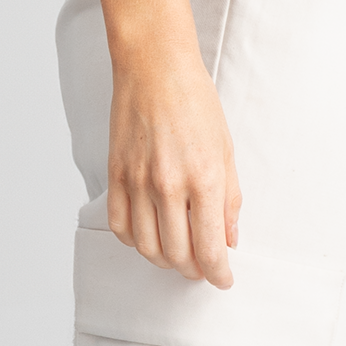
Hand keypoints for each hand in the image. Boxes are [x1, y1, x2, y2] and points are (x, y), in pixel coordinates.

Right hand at [106, 45, 241, 288]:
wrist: (155, 67)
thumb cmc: (194, 100)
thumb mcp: (226, 147)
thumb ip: (229, 198)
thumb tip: (229, 239)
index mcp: (204, 177)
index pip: (209, 249)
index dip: (218, 274)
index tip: (222, 278)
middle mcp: (169, 185)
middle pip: (178, 256)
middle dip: (193, 270)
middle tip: (202, 265)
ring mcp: (138, 182)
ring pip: (148, 248)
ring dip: (165, 260)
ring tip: (177, 253)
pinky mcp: (116, 175)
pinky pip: (120, 227)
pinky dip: (134, 241)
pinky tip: (148, 234)